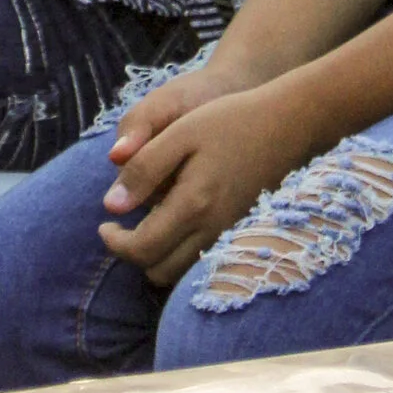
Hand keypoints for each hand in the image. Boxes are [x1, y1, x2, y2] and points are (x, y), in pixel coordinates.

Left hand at [99, 79, 311, 287]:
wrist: (288, 123)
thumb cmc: (230, 120)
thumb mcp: (180, 132)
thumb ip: (144, 169)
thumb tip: (112, 207)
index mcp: (193, 206)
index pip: (142, 250)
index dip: (115, 243)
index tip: (104, 224)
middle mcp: (212, 230)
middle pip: (159, 271)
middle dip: (134, 254)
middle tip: (123, 226)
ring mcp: (229, 234)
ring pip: (181, 271)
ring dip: (158, 254)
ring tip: (147, 222)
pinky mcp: (239, 230)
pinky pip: (202, 259)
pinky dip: (180, 250)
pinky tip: (176, 220)